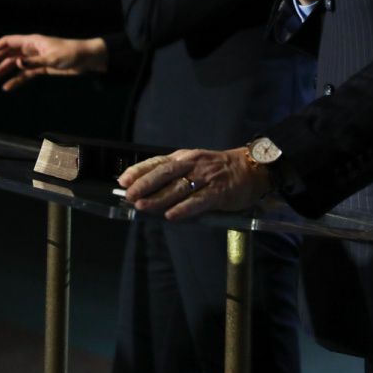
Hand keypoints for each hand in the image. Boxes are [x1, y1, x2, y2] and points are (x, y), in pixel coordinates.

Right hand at [0, 34, 106, 91]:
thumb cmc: (71, 53)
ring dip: (3, 71)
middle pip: (8, 54)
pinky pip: (25, 74)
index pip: (8, 42)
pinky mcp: (42, 68)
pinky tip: (8, 87)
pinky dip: (16, 80)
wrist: (87, 59)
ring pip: (14, 64)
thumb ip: (33, 62)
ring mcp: (36, 58)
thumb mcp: (52, 58)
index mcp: (32, 41)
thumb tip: (17, 63)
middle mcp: (31, 48)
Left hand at [118, 148, 271, 220]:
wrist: (250, 168)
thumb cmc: (217, 169)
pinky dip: (184, 208)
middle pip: (165, 173)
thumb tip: (145, 190)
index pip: (157, 161)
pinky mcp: (218, 192)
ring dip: (159, 198)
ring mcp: (206, 177)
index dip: (139, 170)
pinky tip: (172, 216)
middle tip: (130, 196)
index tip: (122, 180)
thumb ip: (173, 174)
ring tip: (143, 207)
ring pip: (179, 187)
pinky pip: (198, 201)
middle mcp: (192, 164)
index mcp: (184, 157)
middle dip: (145, 184)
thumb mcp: (193, 164)